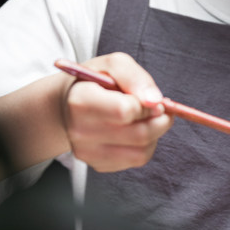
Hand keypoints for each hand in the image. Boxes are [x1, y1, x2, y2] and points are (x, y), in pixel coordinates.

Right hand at [62, 52, 172, 171]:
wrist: (68, 105)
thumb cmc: (94, 81)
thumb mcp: (113, 64)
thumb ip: (134, 76)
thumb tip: (155, 100)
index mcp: (80, 101)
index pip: (125, 111)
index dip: (148, 104)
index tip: (154, 99)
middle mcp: (80, 131)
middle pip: (139, 135)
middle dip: (160, 120)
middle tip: (161, 108)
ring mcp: (87, 152)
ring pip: (142, 153)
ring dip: (156, 134)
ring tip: (149, 118)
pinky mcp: (97, 164)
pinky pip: (136, 160)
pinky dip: (146, 145)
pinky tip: (137, 129)